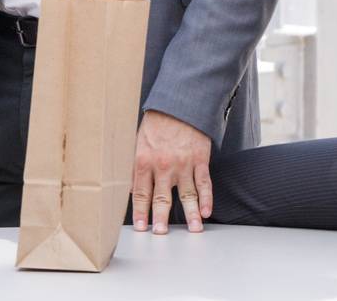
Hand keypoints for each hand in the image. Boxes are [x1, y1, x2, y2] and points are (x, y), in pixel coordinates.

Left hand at [132, 110, 212, 233]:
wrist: (180, 104)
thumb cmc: (157, 123)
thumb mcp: (137, 141)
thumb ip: (133, 166)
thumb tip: (128, 188)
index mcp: (144, 160)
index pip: (140, 193)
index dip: (140, 212)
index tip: (141, 227)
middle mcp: (163, 165)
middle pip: (162, 197)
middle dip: (160, 217)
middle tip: (160, 233)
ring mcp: (183, 163)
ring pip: (187, 194)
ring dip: (190, 214)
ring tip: (193, 230)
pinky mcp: (200, 159)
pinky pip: (204, 182)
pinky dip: (207, 198)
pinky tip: (207, 211)